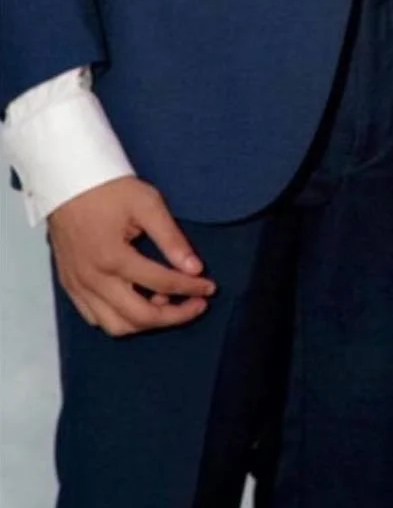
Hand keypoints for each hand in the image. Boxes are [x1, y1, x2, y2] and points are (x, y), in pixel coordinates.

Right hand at [48, 176, 215, 336]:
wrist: (68, 181)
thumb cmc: (110, 189)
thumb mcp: (148, 204)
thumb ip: (171, 239)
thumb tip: (195, 268)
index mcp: (114, 257)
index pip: (162, 283)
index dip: (191, 288)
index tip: (209, 288)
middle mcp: (93, 279)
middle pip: (139, 316)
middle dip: (174, 316)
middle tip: (196, 305)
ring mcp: (79, 286)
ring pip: (115, 326)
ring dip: (145, 322)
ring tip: (166, 303)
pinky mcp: (70, 286)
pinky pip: (94, 318)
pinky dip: (119, 320)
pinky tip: (137, 304)